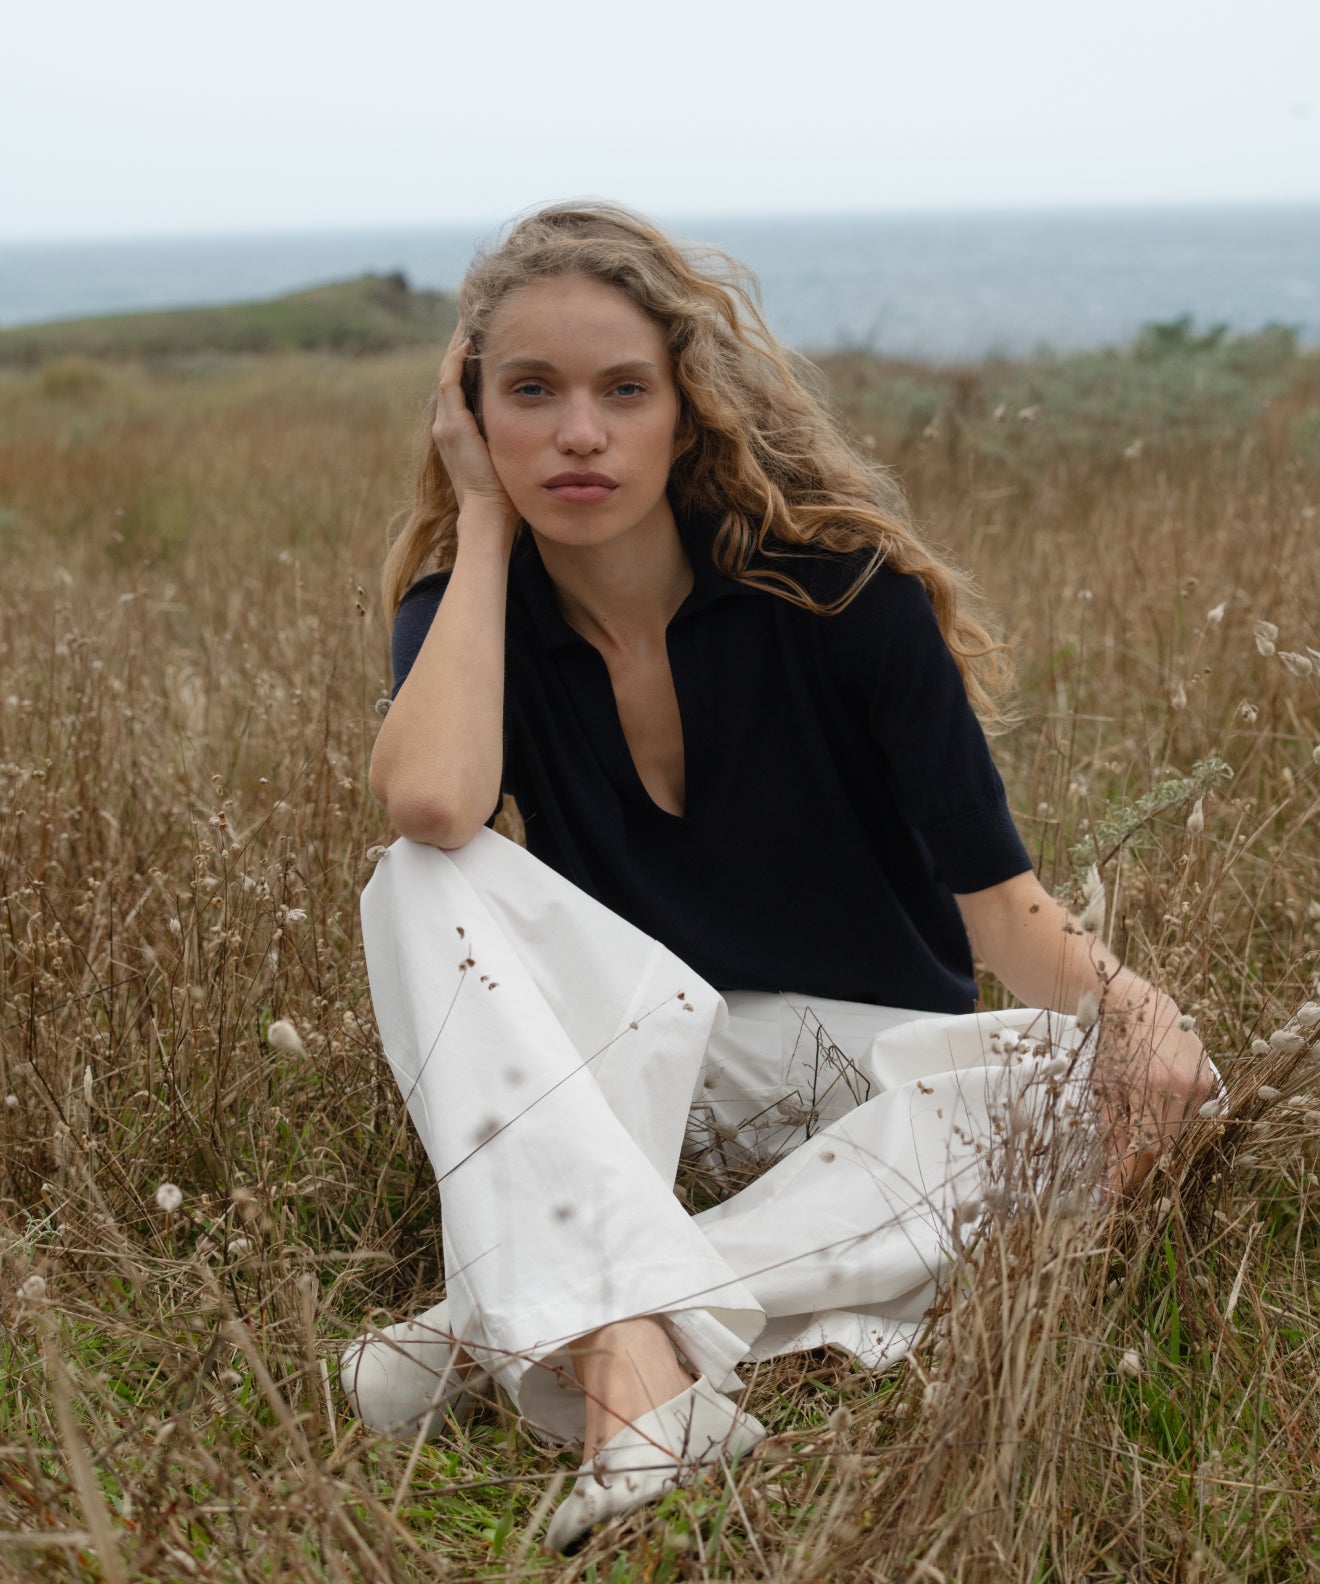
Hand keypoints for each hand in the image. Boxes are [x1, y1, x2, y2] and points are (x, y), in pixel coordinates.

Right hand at [432, 323, 517, 527]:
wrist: (489, 513)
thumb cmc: (506, 494)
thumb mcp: (511, 455)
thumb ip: (515, 435)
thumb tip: (542, 420)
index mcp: (459, 432)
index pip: (460, 387)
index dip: (468, 363)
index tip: (484, 341)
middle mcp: (446, 425)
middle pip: (451, 374)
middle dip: (460, 347)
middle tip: (472, 319)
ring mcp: (446, 423)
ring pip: (447, 372)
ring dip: (456, 346)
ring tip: (467, 320)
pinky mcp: (452, 424)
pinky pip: (449, 381)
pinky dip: (456, 359)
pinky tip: (468, 341)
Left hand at [1092, 993, 1216, 1192]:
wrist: (1137, 1005)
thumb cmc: (1113, 1044)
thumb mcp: (1103, 1086)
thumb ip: (1110, 1129)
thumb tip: (1111, 1170)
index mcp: (1152, 1088)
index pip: (1146, 1148)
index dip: (1130, 1175)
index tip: (1113, 1193)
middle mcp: (1183, 1087)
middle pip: (1167, 1144)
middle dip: (1142, 1161)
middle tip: (1120, 1175)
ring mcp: (1201, 1082)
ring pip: (1182, 1132)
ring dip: (1159, 1140)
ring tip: (1135, 1137)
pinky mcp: (1210, 1078)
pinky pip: (1193, 1114)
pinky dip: (1174, 1121)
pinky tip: (1157, 1114)